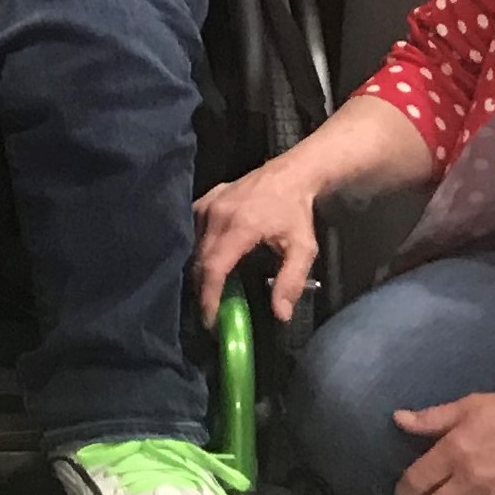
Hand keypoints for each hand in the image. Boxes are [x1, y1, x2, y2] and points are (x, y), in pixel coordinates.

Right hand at [194, 156, 326, 324]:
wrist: (289, 175)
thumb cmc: (296, 213)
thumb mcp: (303, 248)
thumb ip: (291, 281)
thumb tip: (280, 314)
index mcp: (239, 227)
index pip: (213, 267)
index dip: (208, 296)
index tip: (210, 319)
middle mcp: (216, 214)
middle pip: (199, 260)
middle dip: (203, 289)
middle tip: (212, 311)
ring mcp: (206, 205)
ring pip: (192, 246)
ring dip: (199, 271)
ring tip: (210, 290)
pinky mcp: (203, 200)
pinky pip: (192, 231)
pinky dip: (196, 251)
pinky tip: (207, 263)